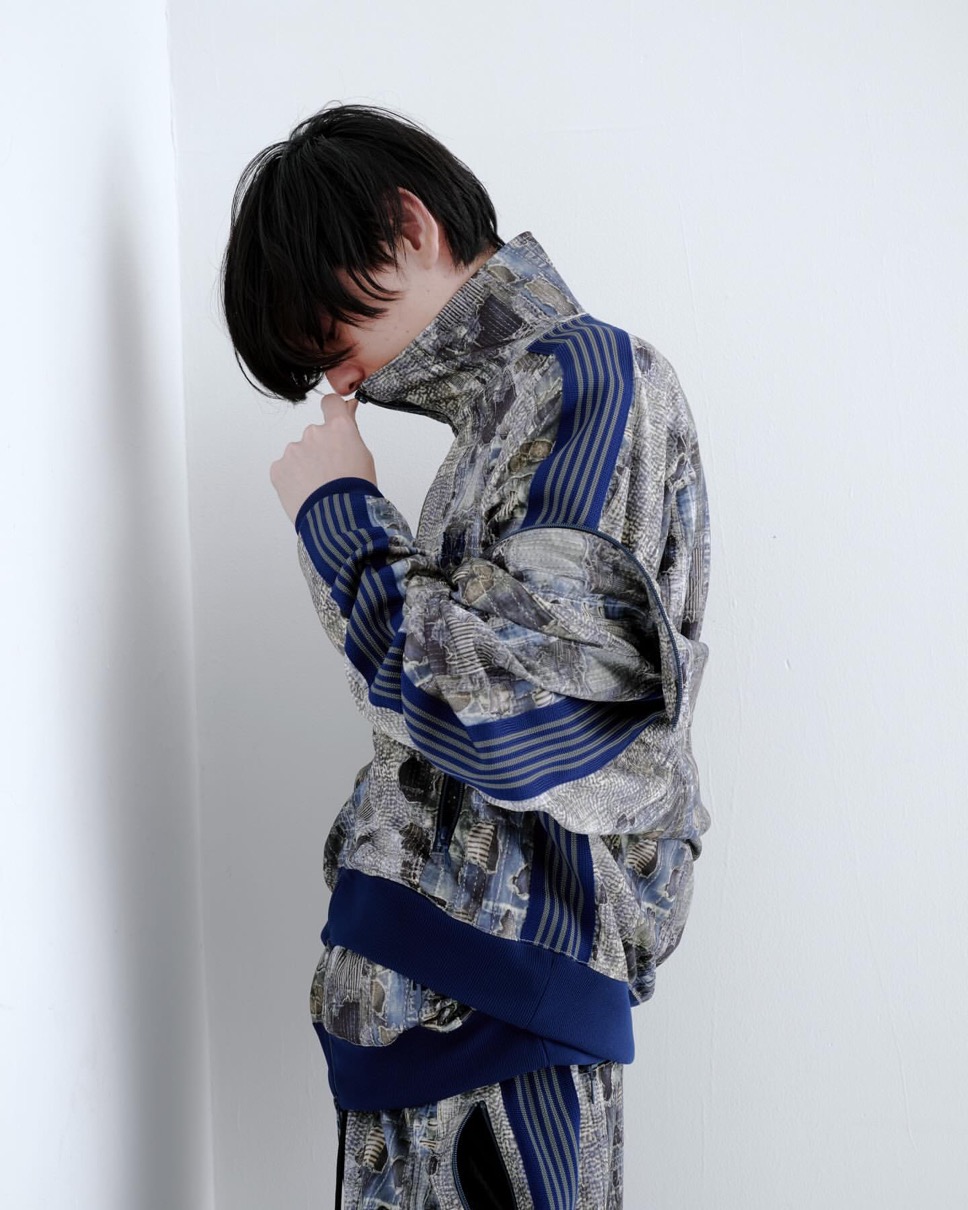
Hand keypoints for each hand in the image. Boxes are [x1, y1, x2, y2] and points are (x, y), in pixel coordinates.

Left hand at [270, 393, 377, 523]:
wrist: (336, 518)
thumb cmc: (356, 490)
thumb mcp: (364, 455)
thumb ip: (350, 430)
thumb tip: (348, 408)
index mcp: (338, 427)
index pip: (331, 403)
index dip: (333, 411)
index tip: (334, 421)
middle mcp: (313, 432)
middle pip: (315, 434)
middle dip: (321, 449)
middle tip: (331, 473)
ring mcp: (293, 450)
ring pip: (299, 453)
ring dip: (306, 465)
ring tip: (319, 488)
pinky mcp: (278, 468)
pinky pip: (285, 469)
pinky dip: (293, 478)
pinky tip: (305, 492)